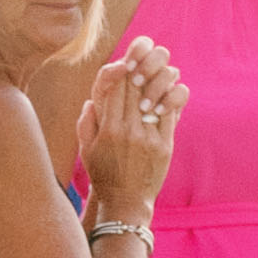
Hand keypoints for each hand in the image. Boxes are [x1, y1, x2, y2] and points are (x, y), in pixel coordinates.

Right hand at [84, 39, 185, 198]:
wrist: (125, 202)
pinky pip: (169, 114)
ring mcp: (147, 138)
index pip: (115, 88)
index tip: (127, 59)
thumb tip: (92, 99)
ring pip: (153, 97)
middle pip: (134, 88)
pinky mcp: (164, 145)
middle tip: (145, 55)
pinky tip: (170, 90)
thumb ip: (86, 122)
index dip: (121, 69)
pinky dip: (170, 99)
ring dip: (156, 80)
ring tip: (158, 69)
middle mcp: (126, 130)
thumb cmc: (103, 174)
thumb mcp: (86, 149)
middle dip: (139, 69)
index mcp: (106, 128)